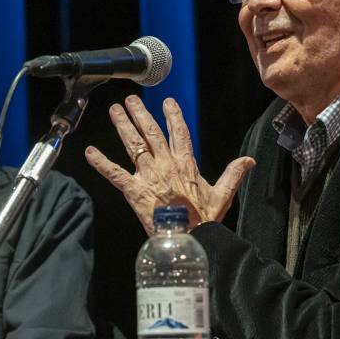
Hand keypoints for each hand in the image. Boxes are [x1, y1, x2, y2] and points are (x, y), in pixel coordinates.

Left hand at [85, 95, 254, 234]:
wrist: (187, 238)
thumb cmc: (203, 220)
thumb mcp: (222, 195)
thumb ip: (233, 175)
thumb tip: (249, 161)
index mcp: (185, 164)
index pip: (180, 132)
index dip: (173, 115)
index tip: (167, 101)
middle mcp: (165, 165)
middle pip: (151, 133)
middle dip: (140, 114)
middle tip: (130, 100)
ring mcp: (148, 176)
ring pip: (133, 144)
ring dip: (123, 126)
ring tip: (115, 110)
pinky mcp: (133, 190)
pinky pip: (114, 174)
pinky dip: (101, 162)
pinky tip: (89, 152)